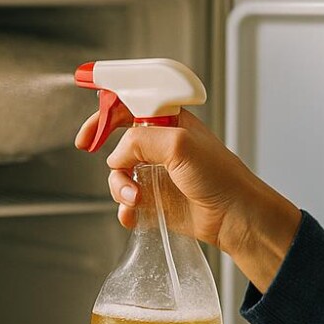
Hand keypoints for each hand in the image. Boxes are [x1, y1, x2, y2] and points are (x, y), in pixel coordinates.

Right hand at [75, 100, 301, 291]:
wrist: (235, 217)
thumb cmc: (220, 176)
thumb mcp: (178, 144)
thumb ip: (139, 141)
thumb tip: (117, 157)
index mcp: (168, 122)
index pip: (130, 106)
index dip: (106, 113)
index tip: (91, 129)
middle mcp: (160, 146)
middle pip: (118, 142)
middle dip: (107, 152)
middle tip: (88, 150)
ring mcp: (157, 174)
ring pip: (119, 176)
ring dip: (120, 186)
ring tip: (136, 198)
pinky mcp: (156, 201)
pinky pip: (127, 203)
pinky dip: (125, 209)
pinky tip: (133, 215)